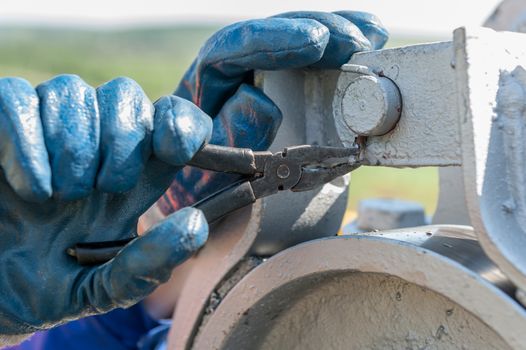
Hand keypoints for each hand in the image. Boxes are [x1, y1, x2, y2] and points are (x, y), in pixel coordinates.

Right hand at [0, 75, 211, 342]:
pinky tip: (31, 188)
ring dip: (74, 145)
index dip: (182, 123)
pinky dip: (26, 140)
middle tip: (105, 189)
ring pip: (73, 90)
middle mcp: (93, 147)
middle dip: (123, 140)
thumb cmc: (44, 289)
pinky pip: (16, 98)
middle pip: (126, 95)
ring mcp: (43, 135)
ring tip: (59, 197)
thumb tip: (196, 224)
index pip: (172, 121)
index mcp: (130, 179)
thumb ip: (148, 264)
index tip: (175, 149)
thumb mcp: (101, 289)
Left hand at [149, 11, 387, 218]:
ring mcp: (262, 73)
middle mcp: (233, 69)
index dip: (276, 39)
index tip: (315, 41)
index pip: (235, 45)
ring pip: (296, 40)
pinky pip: (313, 59)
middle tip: (354, 40)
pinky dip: (341, 50)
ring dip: (334, 35)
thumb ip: (230, 137)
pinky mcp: (285, 83)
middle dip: (317, 31)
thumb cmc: (204, 186)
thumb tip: (261, 101)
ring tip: (369, 36)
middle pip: (274, 33)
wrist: (205, 197)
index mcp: (207, 83)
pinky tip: (367, 37)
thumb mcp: (208, 170)